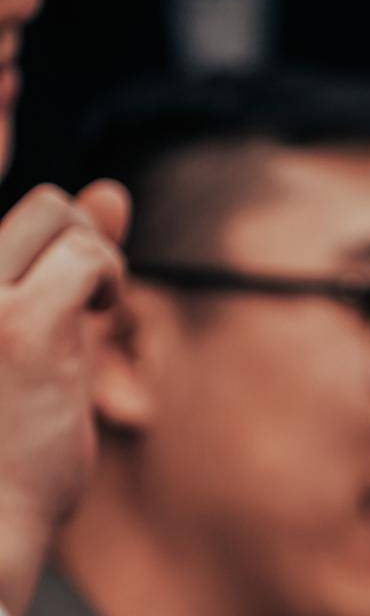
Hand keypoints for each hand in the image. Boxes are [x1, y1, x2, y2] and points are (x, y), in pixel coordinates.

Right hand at [0, 181, 130, 614]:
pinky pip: (84, 257)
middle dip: (84, 241)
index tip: (48, 192)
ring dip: (99, 263)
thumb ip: (66, 264)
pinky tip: (100, 319)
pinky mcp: (14, 328)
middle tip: (88, 306)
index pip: (2, 182)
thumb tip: (113, 191)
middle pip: (40, 203)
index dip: (32, 173)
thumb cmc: (7, 442)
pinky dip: (109, 280)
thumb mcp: (33, 334)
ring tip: (90, 318)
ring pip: (59, 215)